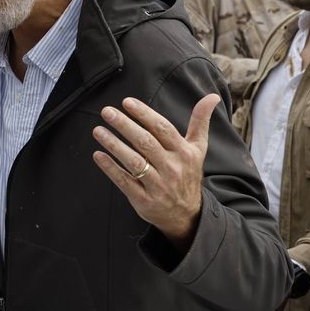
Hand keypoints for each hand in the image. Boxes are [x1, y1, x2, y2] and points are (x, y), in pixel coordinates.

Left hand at [92, 94, 220, 249]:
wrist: (187, 214)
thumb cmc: (188, 173)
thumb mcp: (198, 149)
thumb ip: (200, 122)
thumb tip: (211, 96)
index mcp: (184, 153)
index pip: (163, 129)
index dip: (145, 114)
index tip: (127, 102)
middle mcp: (172, 168)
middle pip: (146, 142)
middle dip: (125, 125)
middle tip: (107, 111)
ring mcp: (158, 185)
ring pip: (134, 162)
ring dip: (114, 145)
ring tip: (98, 130)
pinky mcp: (144, 199)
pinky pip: (124, 181)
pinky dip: (110, 168)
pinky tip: (98, 155)